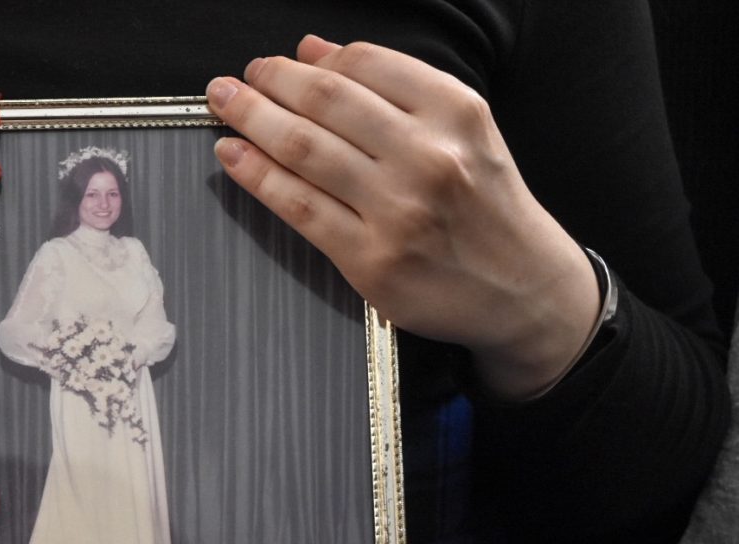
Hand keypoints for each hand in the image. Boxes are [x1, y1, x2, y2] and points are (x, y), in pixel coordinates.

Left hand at [206, 36, 600, 399]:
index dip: (308, 60)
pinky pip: (299, 207)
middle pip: (326, 101)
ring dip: (252, 119)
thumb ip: (393, 88)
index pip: (365, 64)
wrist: (525, 289)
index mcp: (455, 112)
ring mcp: (397, 210)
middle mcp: (428, 156)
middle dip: (269, 82)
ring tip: (224, 104)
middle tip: (234, 80)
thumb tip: (314, 50)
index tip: (278, 61)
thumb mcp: (462, 132)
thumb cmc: (485, 207)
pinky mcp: (371, 259)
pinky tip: (232, 156)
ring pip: (304, 149)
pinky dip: (257, 176)